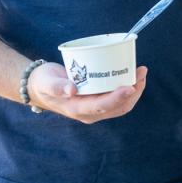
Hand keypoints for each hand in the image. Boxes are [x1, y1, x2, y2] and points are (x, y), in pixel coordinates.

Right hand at [27, 62, 147, 123]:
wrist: (39, 86)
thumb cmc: (43, 82)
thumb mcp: (46, 82)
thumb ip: (57, 86)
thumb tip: (72, 90)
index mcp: (77, 109)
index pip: (102, 106)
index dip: (118, 97)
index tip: (131, 86)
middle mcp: (89, 112)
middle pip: (118, 107)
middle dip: (134, 91)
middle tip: (142, 70)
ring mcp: (95, 108)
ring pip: (121, 105)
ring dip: (134, 90)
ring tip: (141, 71)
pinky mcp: (97, 100)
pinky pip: (117, 98)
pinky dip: (128, 88)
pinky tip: (132, 74)